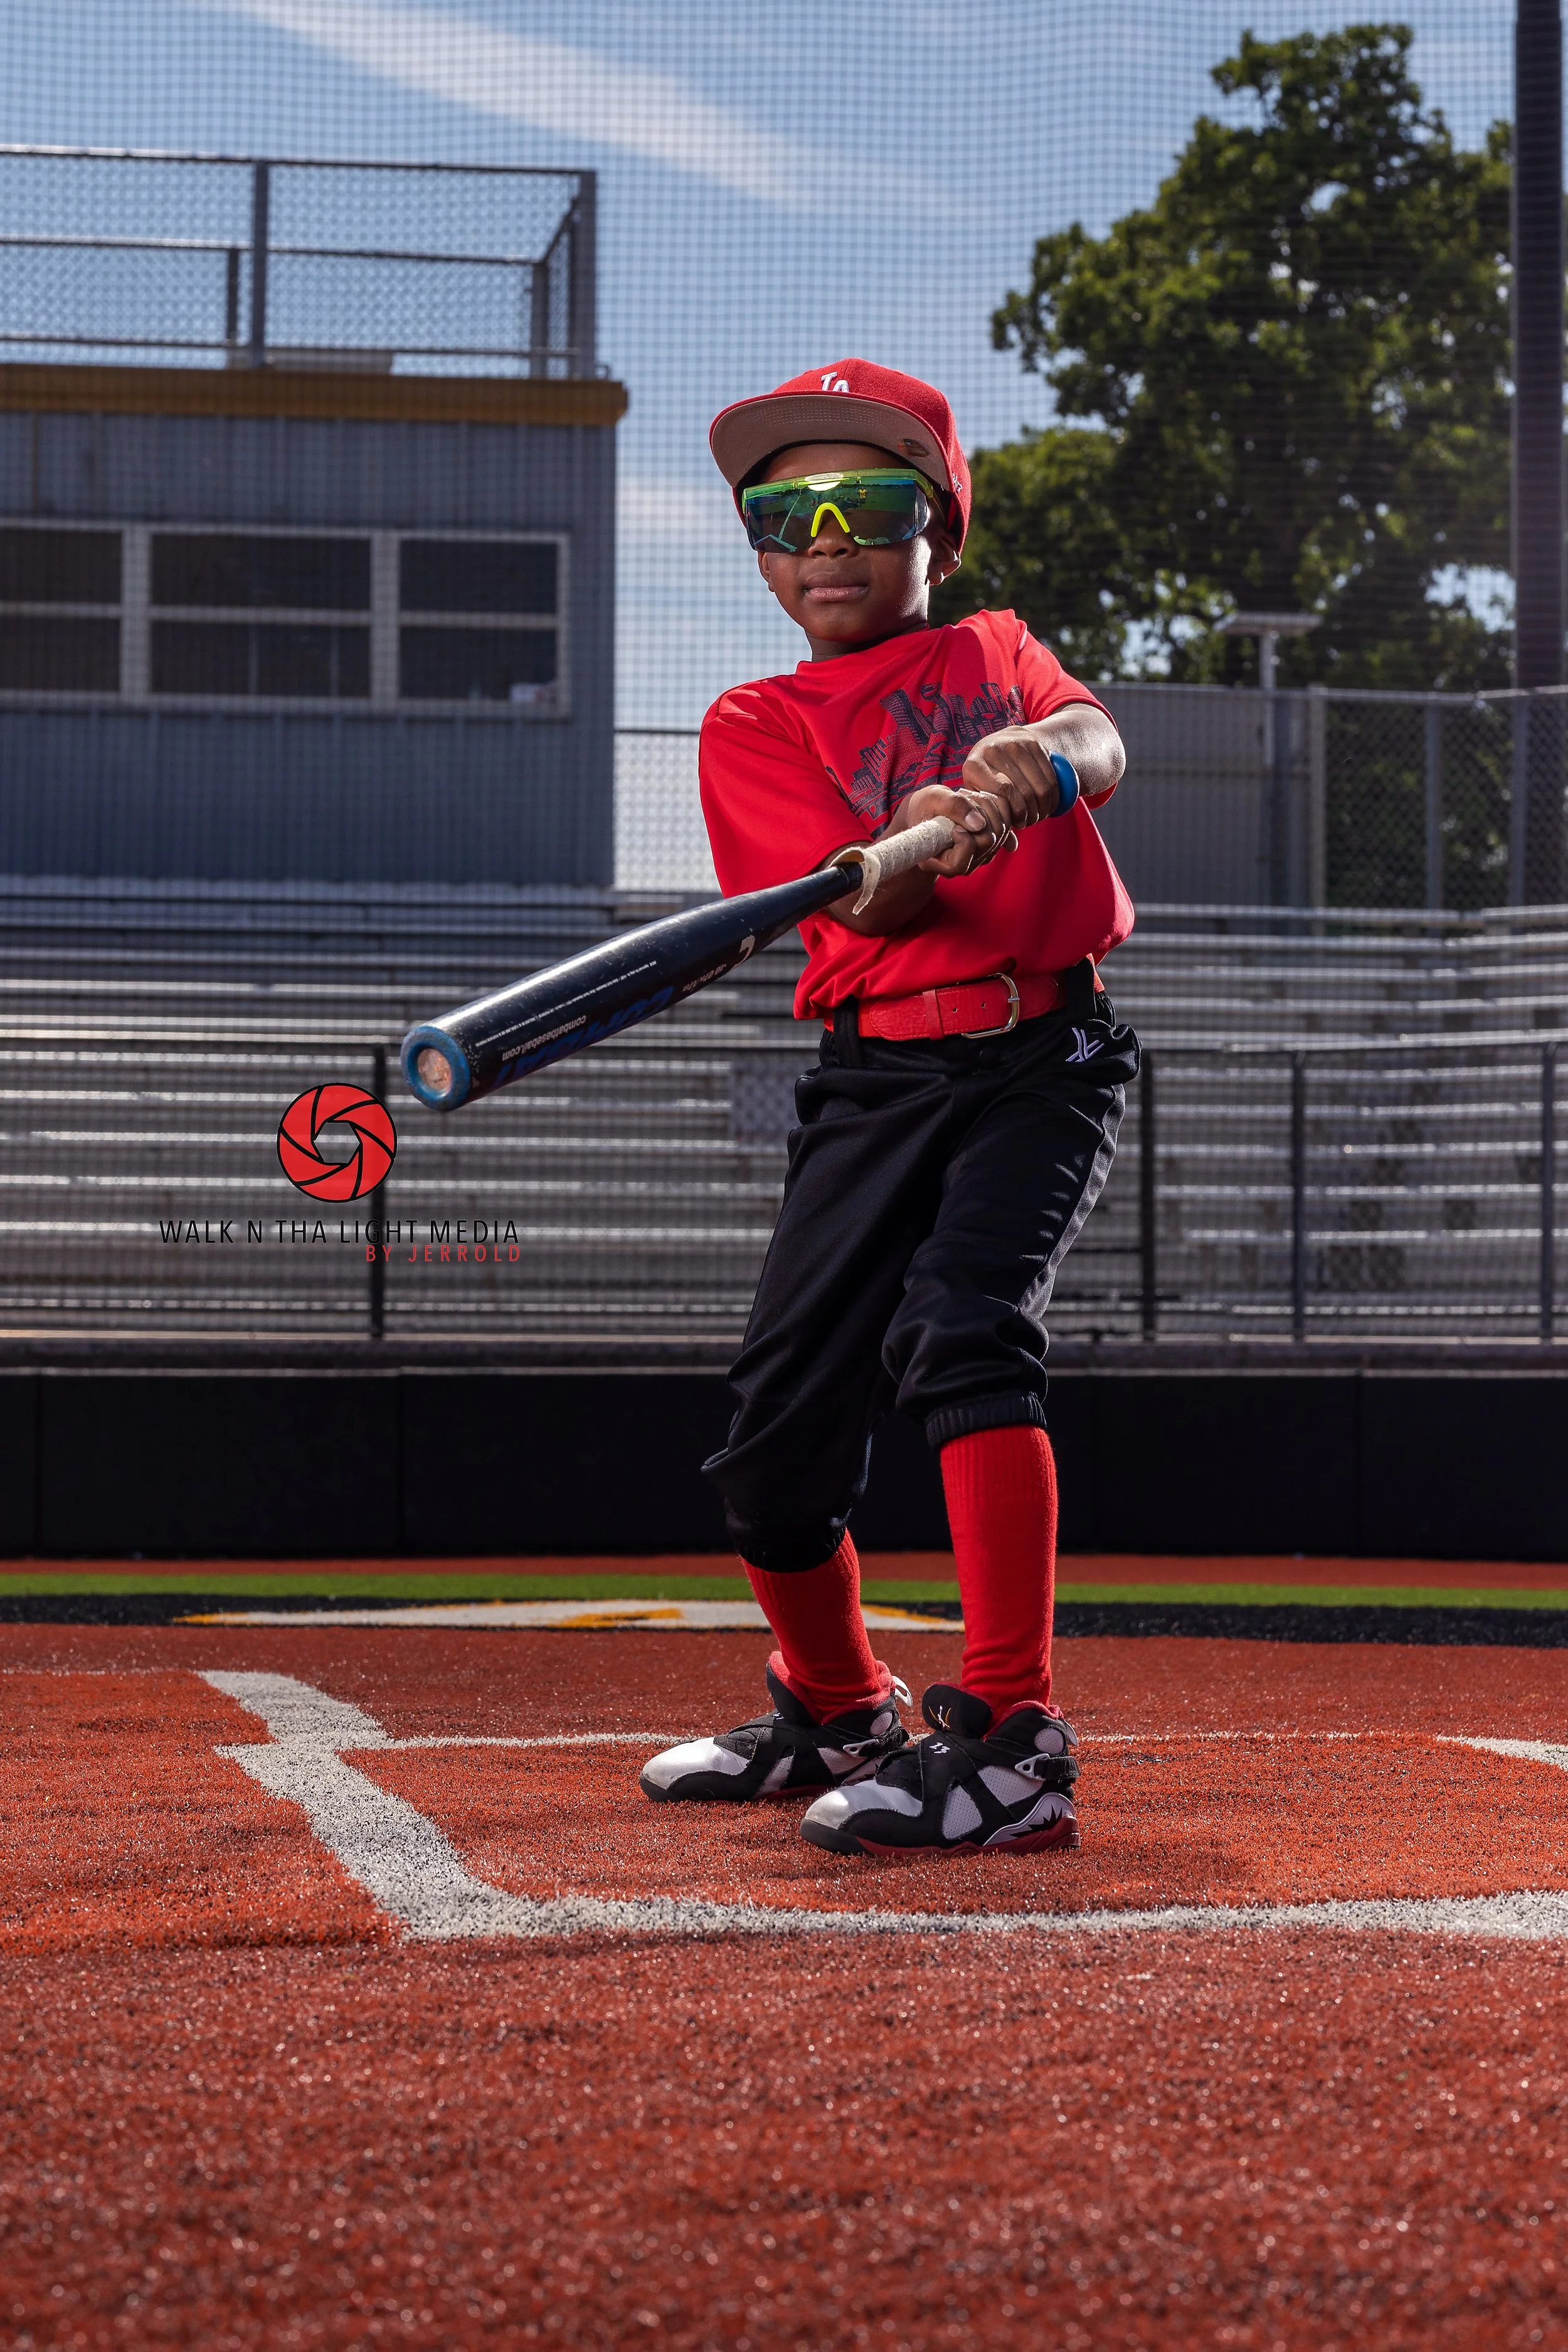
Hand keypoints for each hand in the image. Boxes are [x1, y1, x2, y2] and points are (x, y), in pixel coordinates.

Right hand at [899, 783, 1013, 876]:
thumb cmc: (925, 806)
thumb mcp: (932, 799)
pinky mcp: (992, 845)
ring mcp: (980, 857)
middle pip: (987, 842)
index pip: (960, 863)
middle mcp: (963, 865)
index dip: (963, 841)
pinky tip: (979, 799)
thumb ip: (953, 807)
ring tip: (968, 796)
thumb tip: (980, 824)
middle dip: (979, 812)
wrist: (931, 810)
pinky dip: (997, 806)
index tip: (954, 824)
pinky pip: (1007, 823)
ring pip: (1001, 831)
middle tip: (962, 796)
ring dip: (988, 805)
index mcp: (940, 862)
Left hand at [960, 726, 1064, 830]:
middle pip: (1022, 791)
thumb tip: (1010, 847)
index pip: (1002, 794)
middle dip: (1030, 813)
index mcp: (974, 766)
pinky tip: (1049, 802)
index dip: (1015, 813)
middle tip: (1030, 821)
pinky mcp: (1032, 742)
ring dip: (1044, 806)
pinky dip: (1054, 793)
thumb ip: (993, 819)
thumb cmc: (988, 777)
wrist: (1001, 742)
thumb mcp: (982, 795)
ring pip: (1039, 785)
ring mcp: (1014, 744)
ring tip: (1039, 814)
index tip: (1018, 824)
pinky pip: (1050, 774)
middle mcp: (993, 751)